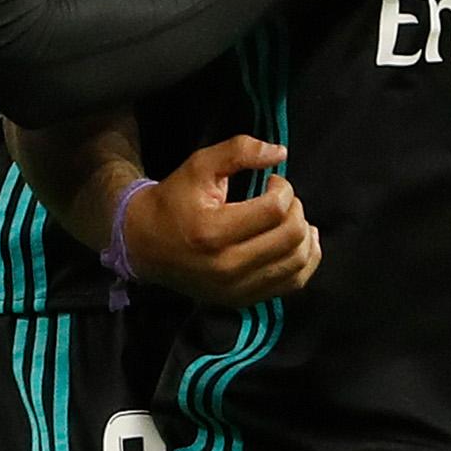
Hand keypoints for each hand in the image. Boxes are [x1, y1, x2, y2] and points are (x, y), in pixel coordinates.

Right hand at [125, 135, 320, 303]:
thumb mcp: (199, 165)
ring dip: (304, 233)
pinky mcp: (243, 299)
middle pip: (291, 236)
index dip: (283, 188)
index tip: (272, 181)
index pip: (274, 210)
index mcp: (213, 232)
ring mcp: (237, 288)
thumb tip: (281, 153)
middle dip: (296, 208)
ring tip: (290, 218)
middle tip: (282, 198)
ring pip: (297, 262)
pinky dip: (305, 260)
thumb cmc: (174, 200)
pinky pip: (293, 283)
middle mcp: (227, 267)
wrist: (145, 245)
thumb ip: (238, 151)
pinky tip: (300, 241)